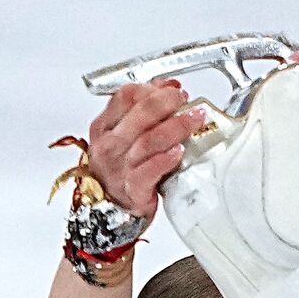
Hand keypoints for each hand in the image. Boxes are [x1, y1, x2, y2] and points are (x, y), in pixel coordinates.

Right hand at [86, 81, 205, 217]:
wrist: (109, 211)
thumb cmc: (118, 170)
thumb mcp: (123, 136)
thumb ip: (142, 111)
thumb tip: (168, 86)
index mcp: (103, 127)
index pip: (125, 97)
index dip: (151, 88)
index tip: (171, 88)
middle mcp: (109, 146)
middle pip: (139, 113)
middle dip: (167, 102)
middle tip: (185, 99)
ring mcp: (119, 168)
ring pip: (148, 140)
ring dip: (175, 127)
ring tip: (194, 119)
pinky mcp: (133, 189)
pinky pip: (149, 171)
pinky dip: (165, 160)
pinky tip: (179, 151)